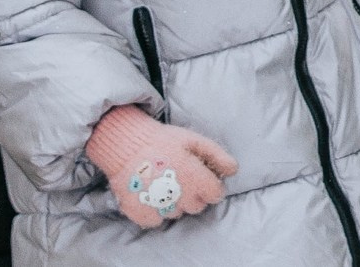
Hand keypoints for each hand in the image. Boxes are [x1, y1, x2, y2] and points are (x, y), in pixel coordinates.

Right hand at [85, 104, 237, 229]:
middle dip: (193, 194)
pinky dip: (155, 210)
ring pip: (177, 213)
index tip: (200, 176)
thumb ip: (217, 155)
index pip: (215, 195)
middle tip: (179, 177)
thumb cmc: (162, 141)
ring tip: (162, 182)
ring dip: (174, 202)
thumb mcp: (193, 140)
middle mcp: (179, 196)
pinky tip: (150, 193)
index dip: (210, 185)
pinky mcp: (142, 215)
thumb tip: (233, 170)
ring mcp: (160, 207)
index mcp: (195, 178)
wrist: (125, 145)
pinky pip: (157, 220)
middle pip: (197, 206)